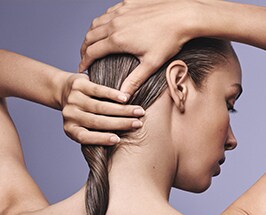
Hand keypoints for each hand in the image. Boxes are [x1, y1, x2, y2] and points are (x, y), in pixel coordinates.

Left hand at [61, 73, 144, 144]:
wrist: (63, 90)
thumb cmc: (81, 113)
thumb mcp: (83, 125)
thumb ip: (96, 132)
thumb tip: (121, 141)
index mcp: (71, 129)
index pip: (85, 137)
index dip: (101, 138)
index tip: (118, 139)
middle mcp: (70, 115)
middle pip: (97, 121)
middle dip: (120, 123)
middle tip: (138, 124)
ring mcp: (73, 100)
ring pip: (100, 107)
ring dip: (122, 110)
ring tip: (138, 111)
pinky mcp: (78, 85)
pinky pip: (98, 90)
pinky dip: (113, 95)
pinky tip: (125, 98)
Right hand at [79, 0, 198, 95]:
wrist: (184, 15)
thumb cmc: (169, 40)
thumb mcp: (151, 64)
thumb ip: (134, 80)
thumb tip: (123, 96)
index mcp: (118, 39)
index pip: (92, 52)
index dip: (84, 62)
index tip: (81, 69)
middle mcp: (115, 23)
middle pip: (90, 37)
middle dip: (84, 49)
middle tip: (84, 59)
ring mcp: (121, 11)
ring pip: (96, 23)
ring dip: (91, 35)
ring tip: (92, 45)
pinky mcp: (128, 3)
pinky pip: (108, 12)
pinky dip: (102, 22)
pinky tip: (107, 29)